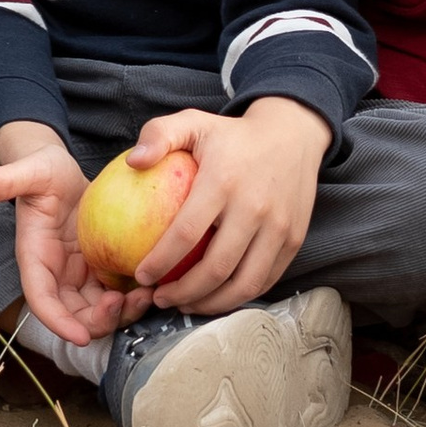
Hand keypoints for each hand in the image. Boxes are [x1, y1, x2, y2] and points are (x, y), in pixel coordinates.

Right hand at [0, 119, 131, 347]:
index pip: (41, 300)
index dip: (58, 322)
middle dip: (97, 322)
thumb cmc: (43, 172)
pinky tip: (154, 286)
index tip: (81, 337)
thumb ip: (3, 181)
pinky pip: (117, 293)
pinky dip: (133, 298)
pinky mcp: (100, 269)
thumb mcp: (28, 172)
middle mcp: (57, 276)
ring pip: (98, 310)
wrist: (62, 174)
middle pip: (73, 315)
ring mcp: (80, 276)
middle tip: (123, 304)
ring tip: (145, 296)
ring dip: (120, 314)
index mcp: (35, 260)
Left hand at [125, 96, 331, 316]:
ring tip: (185, 304)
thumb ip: (159, 135)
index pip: (187, 233)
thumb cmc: (233, 135)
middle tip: (160, 298)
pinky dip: (238, 296)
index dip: (160, 262)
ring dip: (210, 304)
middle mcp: (254, 208)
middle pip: (215, 269)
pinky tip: (215, 295)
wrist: (293, 133)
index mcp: (223, 182)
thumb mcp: (194, 122)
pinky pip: (265, 281)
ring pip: (243, 284)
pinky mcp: (294, 240)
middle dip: (182, 293)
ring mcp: (278, 227)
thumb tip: (132, 162)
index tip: (141, 276)